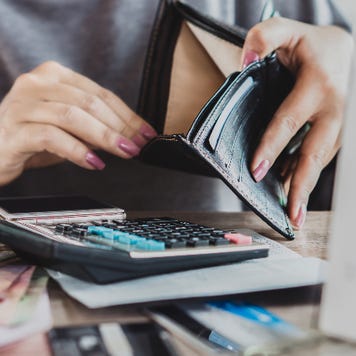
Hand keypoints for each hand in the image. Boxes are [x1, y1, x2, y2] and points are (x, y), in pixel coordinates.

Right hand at [0, 61, 156, 185]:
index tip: (146, 132)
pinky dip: (77, 150)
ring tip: (123, 151)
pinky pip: (51, 137)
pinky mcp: (14, 129)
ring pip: (72, 116)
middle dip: (121, 126)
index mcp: (55, 76)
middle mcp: (37, 84)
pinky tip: (94, 162)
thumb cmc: (34, 136)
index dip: (128, 115)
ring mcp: (23, 105)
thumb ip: (94, 124)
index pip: (101, 94)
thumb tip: (130, 135)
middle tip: (138, 144)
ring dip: (104, 136)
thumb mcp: (69, 125)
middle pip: (89, 103)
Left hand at [241, 17, 353, 228]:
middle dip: (301, 185)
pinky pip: (322, 156)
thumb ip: (263, 37)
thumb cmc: (312, 44)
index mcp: (319, 84)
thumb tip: (243, 61)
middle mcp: (335, 108)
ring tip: (291, 210)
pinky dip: (306, 172)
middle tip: (289, 215)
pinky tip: (292, 186)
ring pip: (320, 159)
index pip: (289, 121)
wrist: (347, 49)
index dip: (272, 147)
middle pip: (315, 153)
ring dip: (304, 184)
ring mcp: (340, 123)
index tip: (257, 170)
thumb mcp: (286, 30)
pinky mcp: (339, 132)